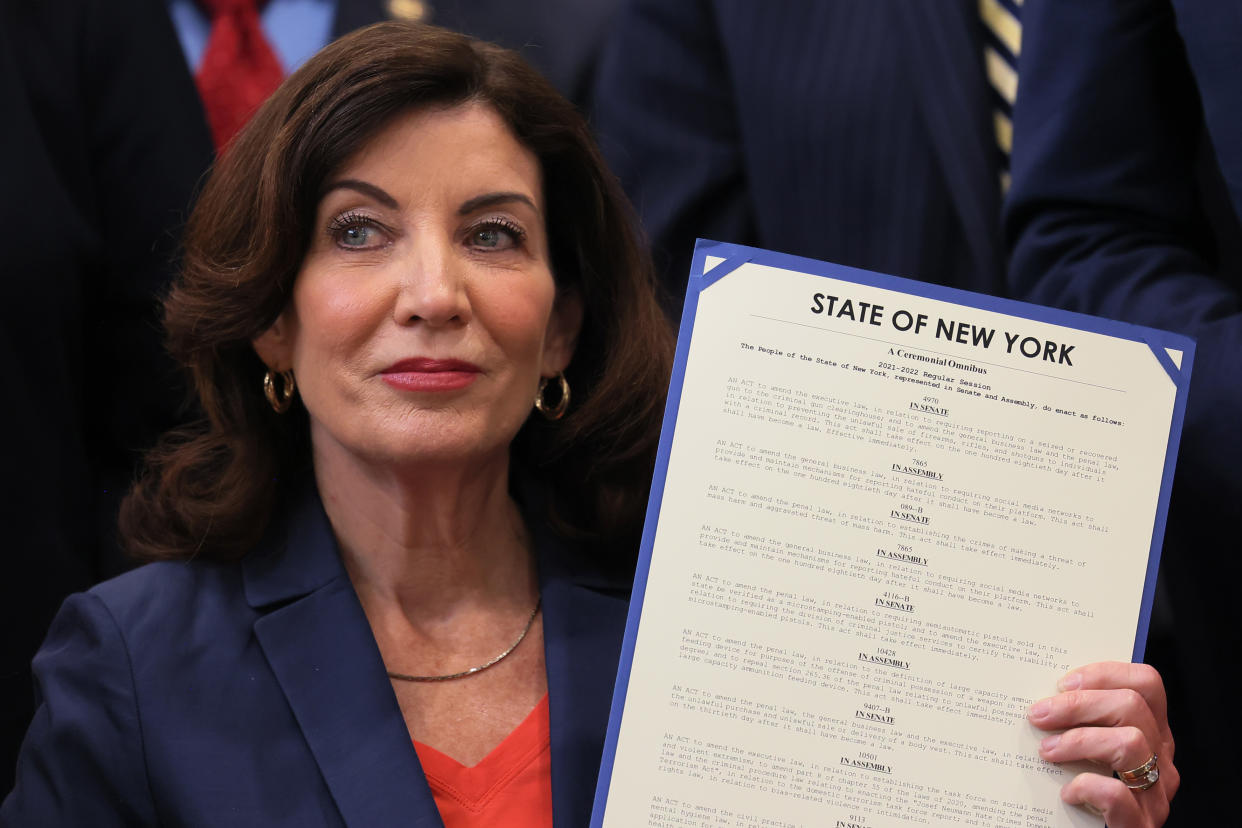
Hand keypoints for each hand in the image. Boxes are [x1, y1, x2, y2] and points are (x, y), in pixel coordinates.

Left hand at [1027, 662, 1177, 825]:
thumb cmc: (1087, 792)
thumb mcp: (1092, 750)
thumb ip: (1082, 723)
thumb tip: (1042, 696)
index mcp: (1152, 733)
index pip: (1146, 683)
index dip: (1105, 674)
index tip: (1063, 683)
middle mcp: (1161, 760)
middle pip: (1133, 706)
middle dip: (1079, 704)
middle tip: (1039, 715)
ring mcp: (1155, 794)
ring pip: (1130, 743)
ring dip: (1079, 740)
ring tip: (1047, 750)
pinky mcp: (1139, 825)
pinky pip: (1117, 793)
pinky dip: (1086, 786)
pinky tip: (1067, 792)